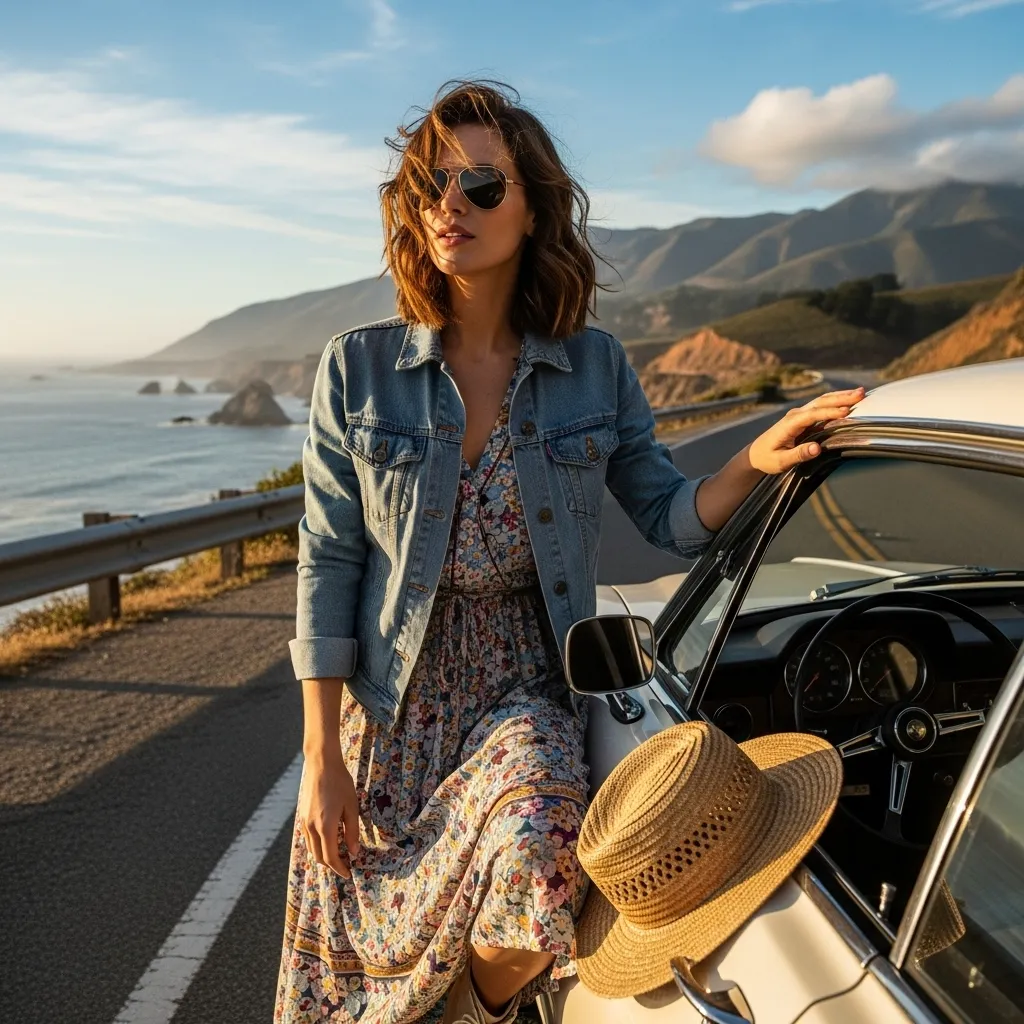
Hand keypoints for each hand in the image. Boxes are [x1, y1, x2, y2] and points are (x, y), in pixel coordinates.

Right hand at [298, 753, 360, 877]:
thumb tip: (354, 852)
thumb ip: (352, 831)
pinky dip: (317, 845)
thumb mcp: (352, 806)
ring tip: (338, 854)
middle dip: (331, 865)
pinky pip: (307, 838)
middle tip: (345, 865)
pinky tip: (327, 840)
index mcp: (325, 826)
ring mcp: (304, 822)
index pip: (330, 857)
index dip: (339, 868)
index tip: (348, 873)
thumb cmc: (340, 783)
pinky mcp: (302, 816)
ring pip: (311, 849)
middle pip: (318, 857)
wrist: (321, 764)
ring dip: (323, 856)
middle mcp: (311, 827)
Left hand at [748, 387, 864, 474]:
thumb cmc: (767, 459)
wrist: (755, 454)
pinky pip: (822, 407)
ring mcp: (799, 415)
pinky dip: (836, 402)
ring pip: (822, 401)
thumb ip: (799, 454)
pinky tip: (849, 400)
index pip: (813, 415)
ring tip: (860, 392)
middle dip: (841, 398)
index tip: (847, 412)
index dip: (830, 412)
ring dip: (841, 396)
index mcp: (789, 423)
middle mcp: (795, 415)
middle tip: (861, 393)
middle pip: (820, 402)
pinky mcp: (804, 418)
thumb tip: (817, 449)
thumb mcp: (781, 461)